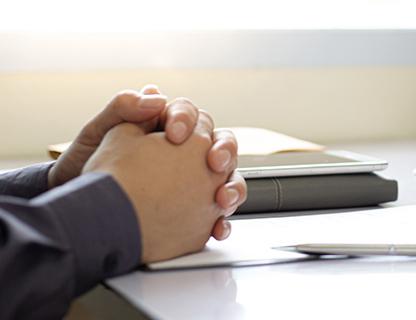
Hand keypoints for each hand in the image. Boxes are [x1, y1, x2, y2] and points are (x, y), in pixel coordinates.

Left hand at [49, 86, 245, 239]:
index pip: (191, 115)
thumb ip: (123, 108)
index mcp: (166, 127)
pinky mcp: (195, 208)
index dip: (188, 121)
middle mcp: (186, 152)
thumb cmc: (86, 164)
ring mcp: (194, 180)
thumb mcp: (99, 132)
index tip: (175, 135)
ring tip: (222, 198)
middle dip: (224, 151)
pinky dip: (222, 221)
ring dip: (233, 186)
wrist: (80, 206)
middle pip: (221, 143)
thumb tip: (156, 94)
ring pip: (228, 177)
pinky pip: (217, 213)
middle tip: (214, 162)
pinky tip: (217, 227)